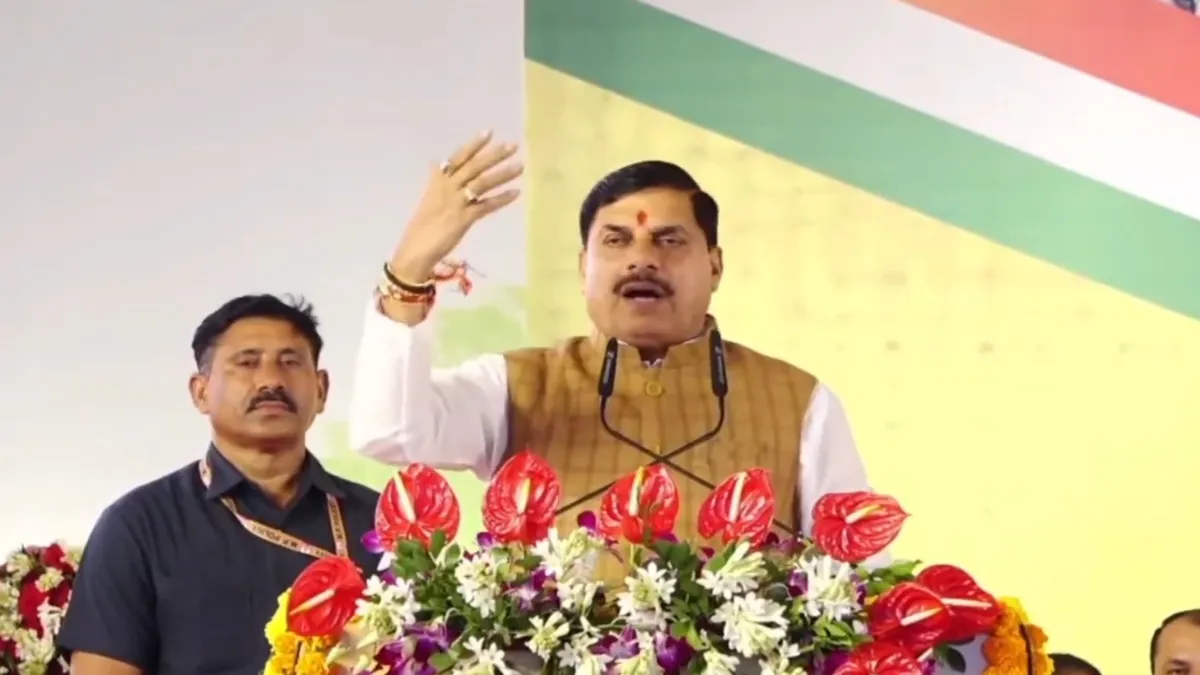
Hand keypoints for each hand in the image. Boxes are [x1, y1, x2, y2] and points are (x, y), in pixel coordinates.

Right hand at [389, 131, 522, 280]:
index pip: (458, 158)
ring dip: (502, 174)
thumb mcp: (428, 196)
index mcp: (439, 181)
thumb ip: (436, 179)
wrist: (416, 248)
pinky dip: (502, 199)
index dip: (474, 145)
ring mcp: (456, 203)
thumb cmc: (423, 224)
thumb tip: (436, 163)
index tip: (489, 132)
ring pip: (482, 183)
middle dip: (494, 155)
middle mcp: (448, 188)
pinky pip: (486, 205)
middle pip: (474, 167)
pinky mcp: (464, 219)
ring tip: (520, 166)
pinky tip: (516, 193)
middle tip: (513, 146)